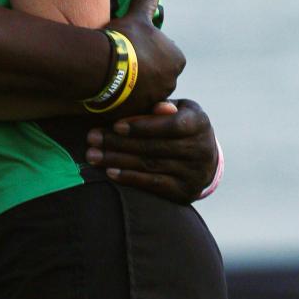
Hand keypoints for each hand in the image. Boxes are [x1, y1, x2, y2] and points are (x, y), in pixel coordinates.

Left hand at [85, 97, 217, 203]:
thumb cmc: (183, 126)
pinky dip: (129, 178)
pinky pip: (152, 184)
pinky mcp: (184, 191)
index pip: (169, 125)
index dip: (141, 126)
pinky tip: (109, 172)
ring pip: (148, 165)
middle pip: (153, 147)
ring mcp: (193, 173)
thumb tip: (158, 107)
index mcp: (199, 124)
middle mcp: (200, 150)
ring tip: (93, 155)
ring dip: (117, 160)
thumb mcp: (180, 111)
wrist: (205, 161)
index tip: (115, 125)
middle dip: (119, 143)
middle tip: (92, 138)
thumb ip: (165, 107)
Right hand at [109, 0, 184, 112]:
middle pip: (157, 75)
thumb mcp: (136, 17)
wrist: (102, 65)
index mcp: (176, 60)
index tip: (133, 47)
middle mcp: (171, 82)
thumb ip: (146, 0)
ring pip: (145, 91)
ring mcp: (155, 99)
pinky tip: (111, 89)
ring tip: (114, 76)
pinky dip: (124, 99)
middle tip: (123, 61)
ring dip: (134, 86)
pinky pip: (133, 105)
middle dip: (143, 71)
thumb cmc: (123, 39)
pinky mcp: (138, 112)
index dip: (147, 51)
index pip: (165, 55)